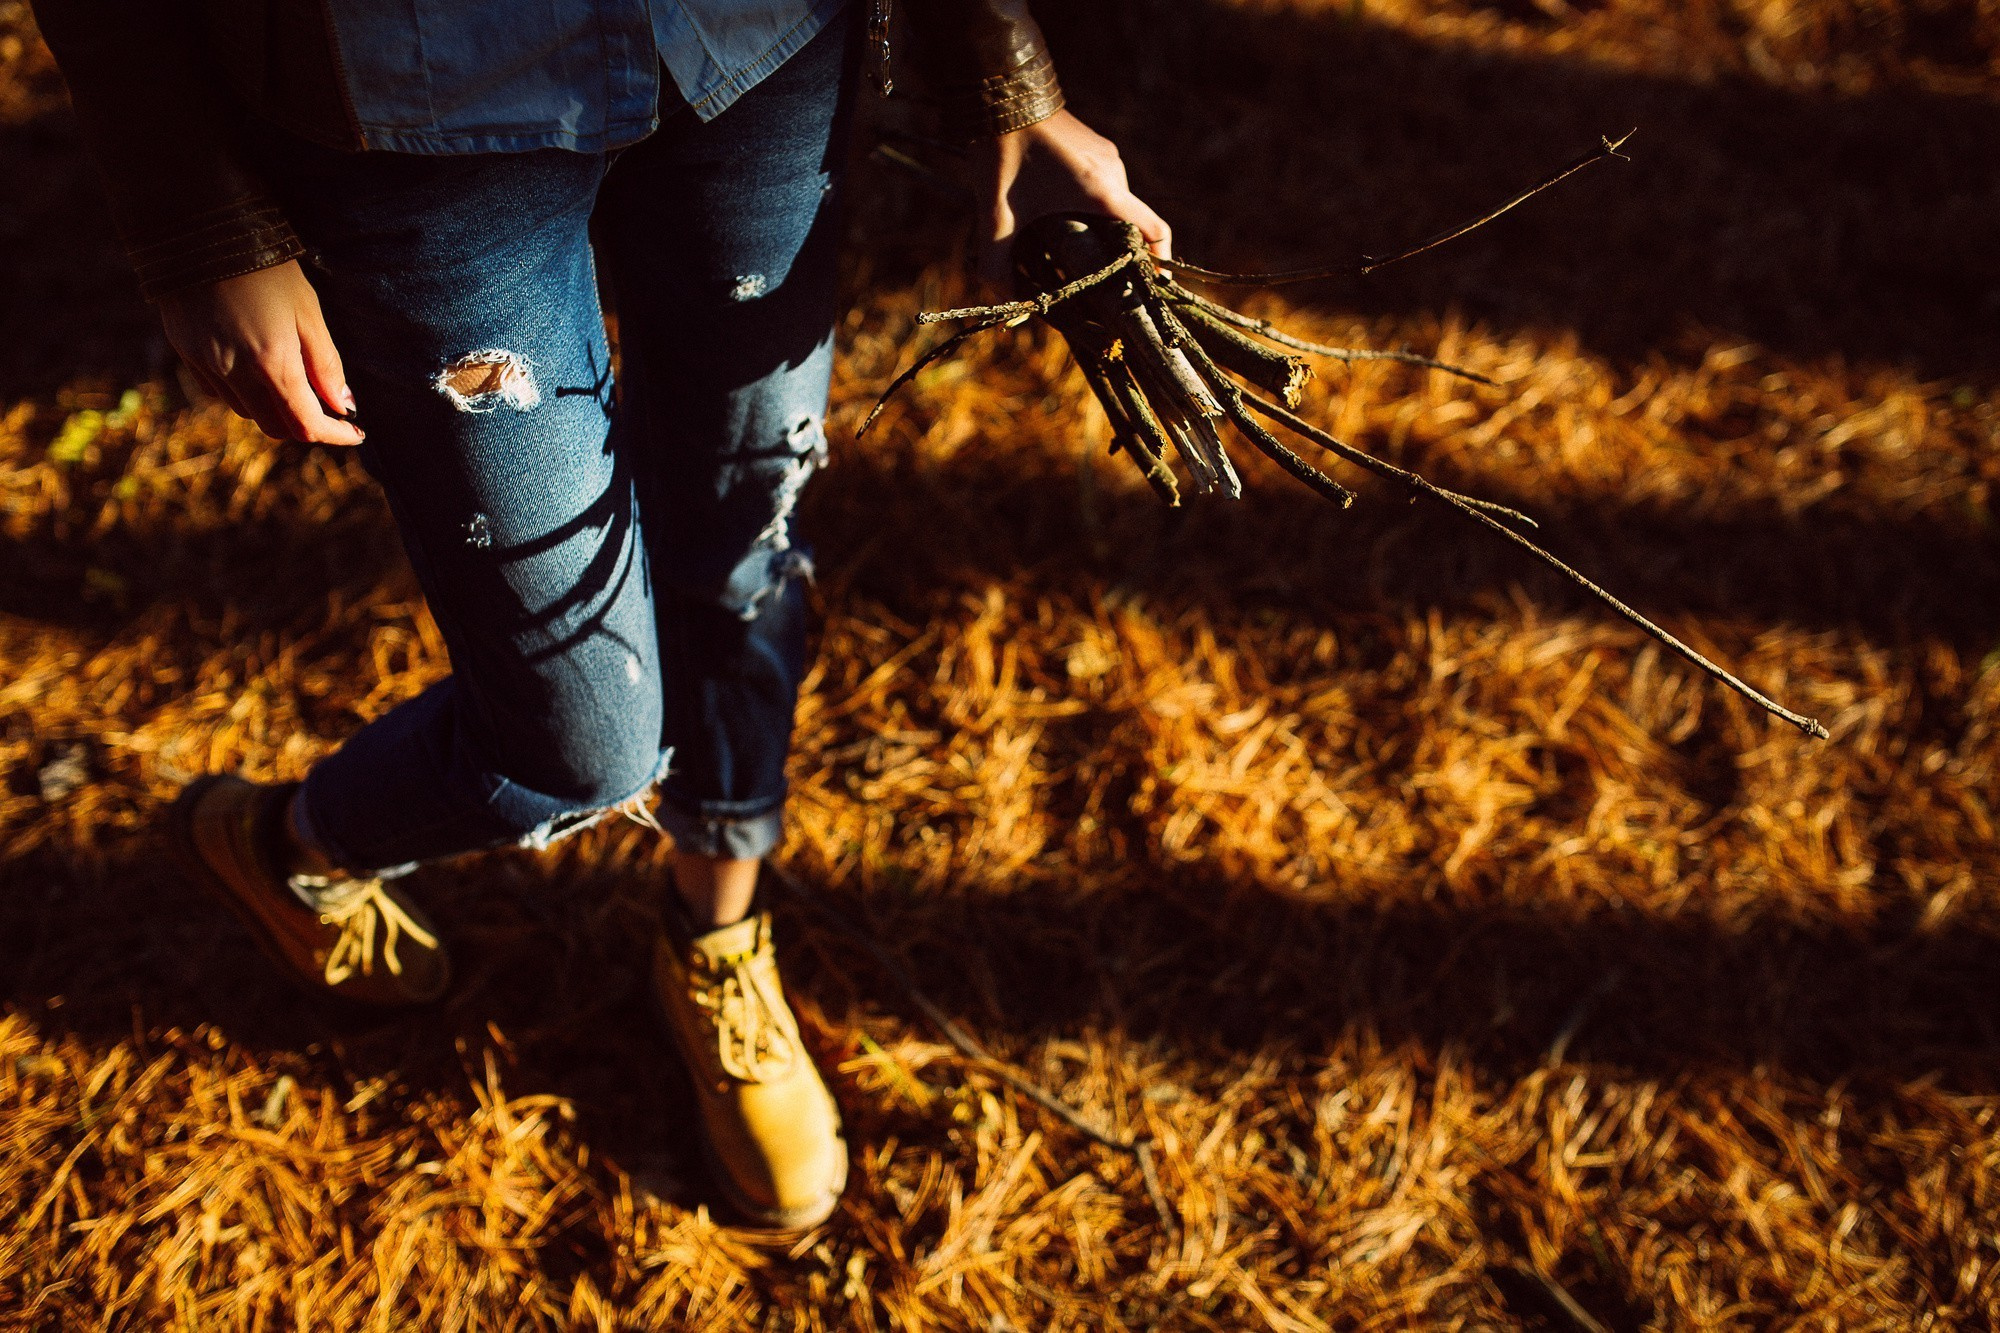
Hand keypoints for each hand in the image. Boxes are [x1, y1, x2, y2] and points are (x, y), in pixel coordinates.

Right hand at [159, 260, 362, 445]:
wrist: (197, 230)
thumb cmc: (264, 266)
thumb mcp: (307, 310)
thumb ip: (325, 363)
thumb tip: (344, 405)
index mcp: (271, 362)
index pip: (305, 424)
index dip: (335, 435)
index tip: (356, 432)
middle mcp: (234, 372)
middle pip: (274, 426)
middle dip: (304, 425)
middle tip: (327, 409)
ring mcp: (205, 365)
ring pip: (245, 412)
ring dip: (273, 409)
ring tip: (292, 381)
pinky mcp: (185, 353)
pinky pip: (219, 391)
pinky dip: (243, 392)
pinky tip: (254, 367)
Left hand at [974, 109, 1171, 288]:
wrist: (999, 94)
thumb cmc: (1003, 153)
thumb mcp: (996, 215)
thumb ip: (996, 262)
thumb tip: (1004, 298)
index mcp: (1103, 191)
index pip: (1154, 230)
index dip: (1160, 262)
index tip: (1155, 286)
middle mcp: (1114, 172)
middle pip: (1130, 223)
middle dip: (1116, 252)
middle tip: (1094, 279)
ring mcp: (1106, 155)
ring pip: (1115, 204)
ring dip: (1100, 228)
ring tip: (1071, 249)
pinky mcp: (1094, 145)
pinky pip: (1103, 185)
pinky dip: (1092, 207)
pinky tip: (1060, 217)